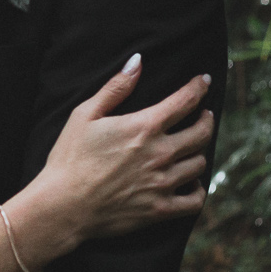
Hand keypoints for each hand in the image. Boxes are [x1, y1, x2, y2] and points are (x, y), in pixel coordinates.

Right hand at [21, 55, 213, 255]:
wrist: (63, 206)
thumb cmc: (69, 158)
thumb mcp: (85, 115)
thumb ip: (115, 88)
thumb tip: (137, 61)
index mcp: (144, 127)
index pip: (185, 101)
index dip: (199, 87)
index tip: (205, 81)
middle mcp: (161, 153)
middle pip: (202, 132)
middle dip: (206, 120)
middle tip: (204, 115)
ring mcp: (163, 183)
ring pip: (199, 164)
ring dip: (199, 152)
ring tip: (192, 148)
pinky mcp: (160, 209)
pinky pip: (195, 200)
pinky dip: (198, 189)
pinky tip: (191, 182)